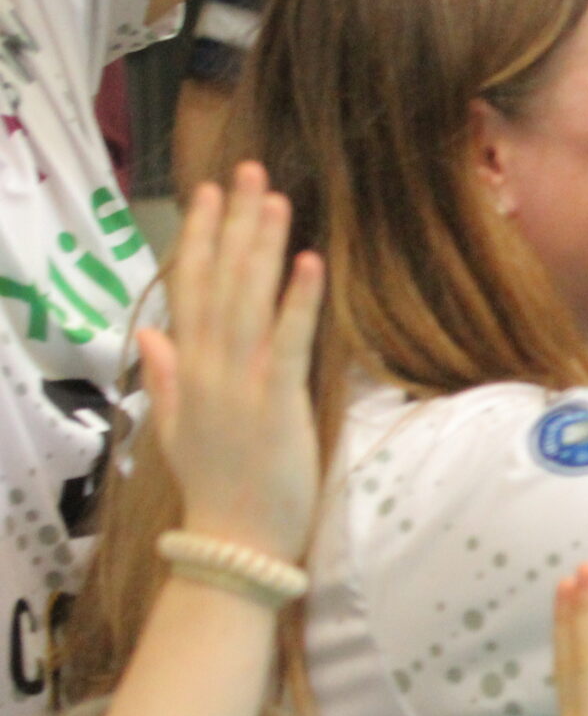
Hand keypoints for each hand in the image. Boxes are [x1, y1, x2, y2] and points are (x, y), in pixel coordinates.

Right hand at [143, 161, 324, 562]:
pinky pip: (287, 342)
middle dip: (231, 224)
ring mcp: (239, 384)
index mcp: (188, 372)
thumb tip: (150, 332)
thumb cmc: (217, 489)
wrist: (233, 544)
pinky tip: (308, 261)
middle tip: (244, 171)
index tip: (207, 194)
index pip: (191, 290)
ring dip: (262, 247)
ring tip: (274, 197)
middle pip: (218, 282)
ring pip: (249, 301)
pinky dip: (298, 301)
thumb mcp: (178, 428)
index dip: (200, 239)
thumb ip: (166, 377)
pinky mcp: (275, 403)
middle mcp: (207, 369)